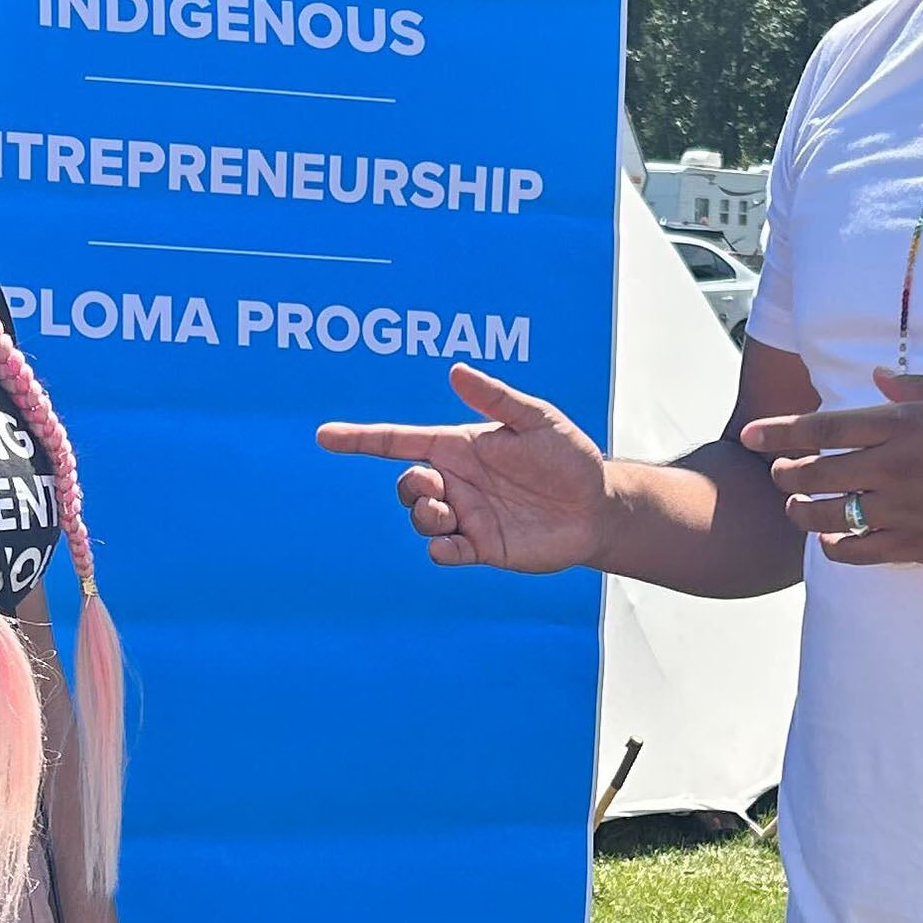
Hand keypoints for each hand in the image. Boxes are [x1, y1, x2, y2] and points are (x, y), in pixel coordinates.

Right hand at [316, 364, 612, 571]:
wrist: (596, 506)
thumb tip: (455, 370)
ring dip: (423, 515)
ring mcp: (467, 516)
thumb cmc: (568, 456)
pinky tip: (449, 545)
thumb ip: (496, 398)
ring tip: (449, 513)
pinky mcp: (482, 547)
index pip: (399, 441)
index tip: (325, 435)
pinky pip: (446, 552)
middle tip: (433, 485)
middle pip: (406, 484)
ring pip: (421, 518)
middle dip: (409, 486)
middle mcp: (457, 481)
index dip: (360, 438)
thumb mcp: (537, 419)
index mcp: (459, 446)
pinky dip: (440, 550)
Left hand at [740, 369, 922, 570]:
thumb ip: (915, 387)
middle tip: (781, 475)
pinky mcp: (918, 547)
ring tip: (798, 509)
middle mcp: (899, 467)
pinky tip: (831, 540)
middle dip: (786, 475)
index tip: (751, 437)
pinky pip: (857, 552)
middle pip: (814, 474)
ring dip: (802, 514)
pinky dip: (834, 548)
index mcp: (907, 425)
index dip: (779, 433)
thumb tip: (874, 376)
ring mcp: (906, 510)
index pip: (824, 427)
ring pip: (828, 516)